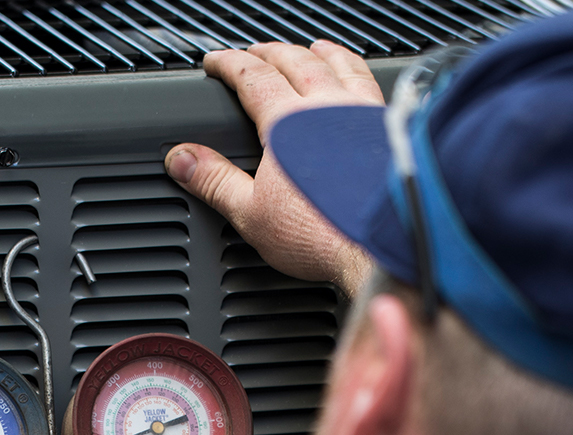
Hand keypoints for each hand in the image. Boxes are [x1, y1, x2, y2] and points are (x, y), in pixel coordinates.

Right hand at [166, 41, 379, 296]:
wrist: (383, 248)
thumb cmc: (325, 235)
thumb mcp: (251, 214)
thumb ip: (214, 181)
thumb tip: (181, 160)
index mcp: (288, 121)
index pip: (252, 76)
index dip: (229, 63)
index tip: (216, 61)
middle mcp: (329, 106)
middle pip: (295, 60)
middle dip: (270, 52)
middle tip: (254, 52)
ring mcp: (364, 113)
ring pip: (339, 64)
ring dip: (320, 52)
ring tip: (311, 49)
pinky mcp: (391, 128)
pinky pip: (371, 82)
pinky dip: (358, 70)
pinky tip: (359, 81)